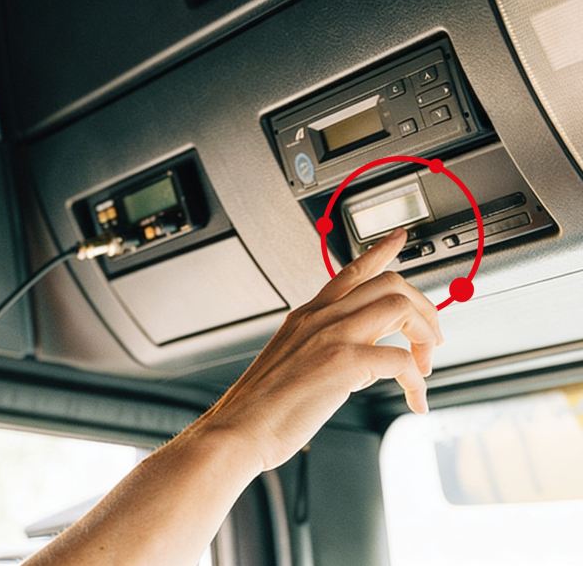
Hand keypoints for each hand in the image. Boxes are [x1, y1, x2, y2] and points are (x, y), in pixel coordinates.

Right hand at [196, 227, 441, 471]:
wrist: (239, 429)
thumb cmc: (262, 407)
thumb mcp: (292, 363)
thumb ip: (328, 350)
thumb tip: (366, 360)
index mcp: (307, 316)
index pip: (350, 271)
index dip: (380, 252)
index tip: (399, 239)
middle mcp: (320, 318)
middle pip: (389, 284)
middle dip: (423, 309)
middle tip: (429, 342)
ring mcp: (331, 336)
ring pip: (401, 309)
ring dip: (425, 337)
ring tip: (424, 369)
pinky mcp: (342, 362)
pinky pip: (402, 360)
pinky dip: (417, 382)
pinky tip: (415, 399)